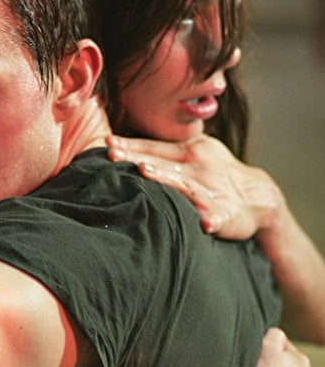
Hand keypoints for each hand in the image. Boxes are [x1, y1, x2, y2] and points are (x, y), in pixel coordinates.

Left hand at [107, 135, 281, 239]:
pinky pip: (217, 217)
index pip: (154, 146)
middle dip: (136, 157)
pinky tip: (205, 224)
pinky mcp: (224, 213)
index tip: (107, 142)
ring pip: (184, 184)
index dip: (131, 144)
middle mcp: (199, 167)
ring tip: (145, 172)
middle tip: (112, 155)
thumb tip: (124, 145)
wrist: (259, 196)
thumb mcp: (194, 153)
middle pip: (161, 161)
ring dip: (165, 179)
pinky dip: (211, 220)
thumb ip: (164, 150)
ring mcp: (211, 190)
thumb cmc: (214, 172)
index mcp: (190, 151)